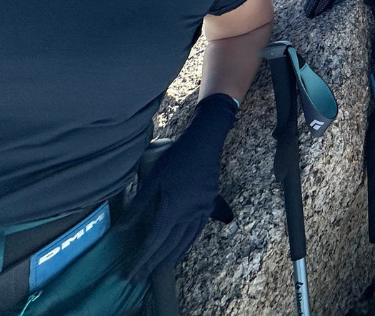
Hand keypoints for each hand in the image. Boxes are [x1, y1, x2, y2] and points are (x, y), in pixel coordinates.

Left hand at [128, 94, 237, 281]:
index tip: (131, 272)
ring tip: (158, 272)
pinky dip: (187, 245)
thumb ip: (138, 204)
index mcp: (173, 206)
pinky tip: (181, 251)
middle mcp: (189, 213)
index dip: (142, 258)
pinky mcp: (208, 205)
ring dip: (171, 258)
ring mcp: (201, 210)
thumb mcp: (153, 177)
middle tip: (140, 279)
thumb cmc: (176, 156)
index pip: (154, 240)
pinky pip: (197, 231)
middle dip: (153, 264)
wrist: (205, 142)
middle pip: (169, 245)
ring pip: (185, 241)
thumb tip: (120, 229)